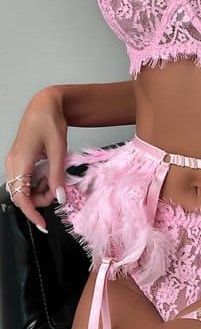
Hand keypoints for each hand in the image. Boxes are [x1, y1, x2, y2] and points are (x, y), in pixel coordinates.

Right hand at [4, 87, 67, 231]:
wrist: (45, 104)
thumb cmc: (50, 122)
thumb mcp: (59, 150)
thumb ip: (58, 176)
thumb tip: (59, 198)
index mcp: (20, 163)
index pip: (21, 197)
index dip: (31, 213)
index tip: (43, 224)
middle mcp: (13, 164)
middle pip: (22, 195)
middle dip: (40, 199)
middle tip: (59, 190)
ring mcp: (14, 162)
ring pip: (24, 188)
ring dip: (40, 190)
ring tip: (56, 178)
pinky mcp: (19, 160)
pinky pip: (25, 179)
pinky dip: (38, 182)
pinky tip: (50, 174)